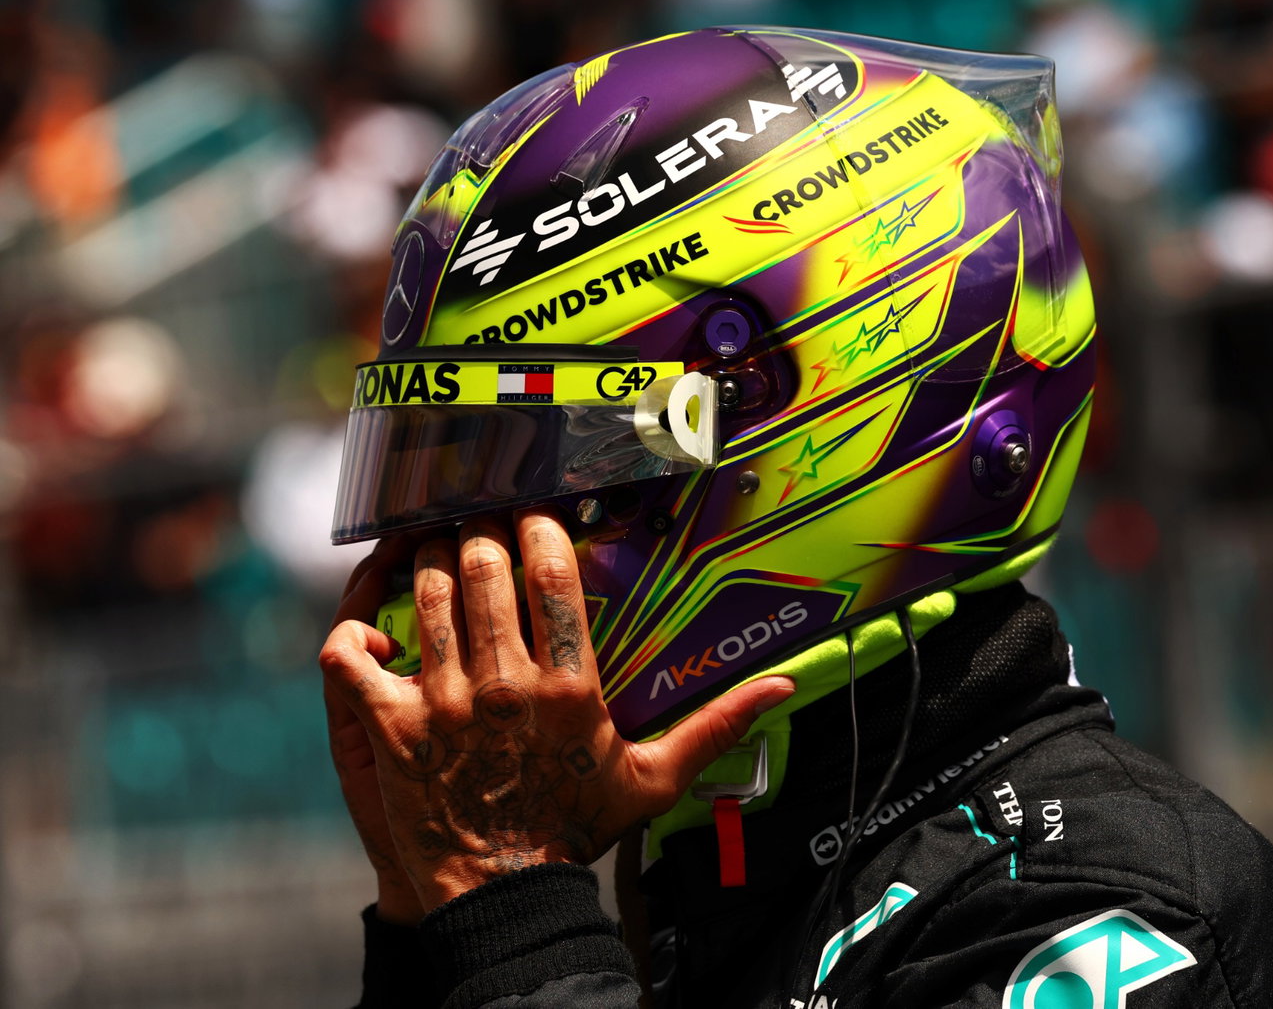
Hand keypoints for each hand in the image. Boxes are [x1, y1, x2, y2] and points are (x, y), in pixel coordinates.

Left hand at [318, 510, 794, 911]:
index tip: (532, 517)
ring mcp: (443, 703)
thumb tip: (782, 688)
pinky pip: (351, 654)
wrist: (506, 894)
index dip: (537, 526)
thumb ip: (717, 725)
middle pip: (480, 565)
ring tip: (432, 556)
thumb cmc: (579, 829)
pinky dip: (354, 632)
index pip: (550, 571)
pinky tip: (375, 632)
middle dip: (476, 532)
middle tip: (477, 527)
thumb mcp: (655, 778)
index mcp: (569, 685)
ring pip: (423, 592)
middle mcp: (505, 684)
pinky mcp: (391, 727)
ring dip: (423, 562)